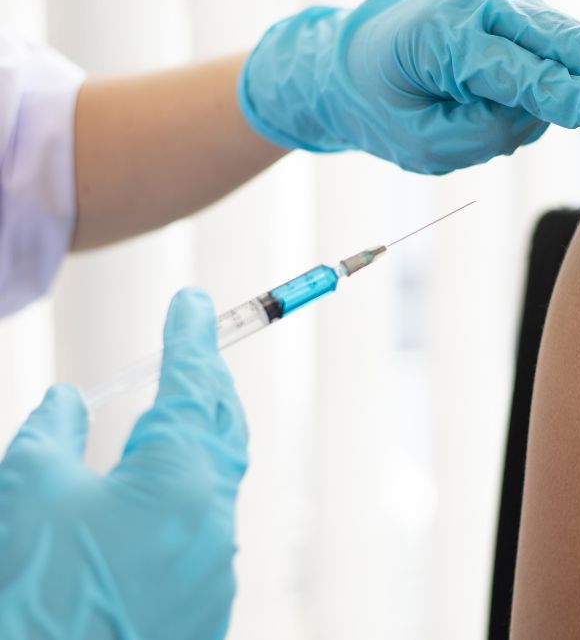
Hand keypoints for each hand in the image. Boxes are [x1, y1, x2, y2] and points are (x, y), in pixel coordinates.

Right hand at [0, 289, 247, 639]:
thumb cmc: (25, 597)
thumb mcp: (24, 494)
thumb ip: (53, 432)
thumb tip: (72, 399)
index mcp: (179, 480)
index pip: (193, 384)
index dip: (190, 336)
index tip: (192, 301)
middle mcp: (214, 520)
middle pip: (223, 426)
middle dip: (208, 381)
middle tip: (193, 345)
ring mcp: (215, 570)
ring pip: (219, 476)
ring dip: (201, 435)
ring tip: (179, 405)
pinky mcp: (203, 609)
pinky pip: (208, 527)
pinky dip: (189, 490)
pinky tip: (160, 489)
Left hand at [238, 0, 579, 173]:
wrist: (343, 59)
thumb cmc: (377, 108)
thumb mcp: (420, 144)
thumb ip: (486, 131)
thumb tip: (544, 112)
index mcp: (445, 34)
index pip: (525, 74)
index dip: (579, 99)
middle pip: (561, 38)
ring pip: (556, 39)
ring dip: (568, 77)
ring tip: (553, 105)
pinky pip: (541, 34)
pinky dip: (547, 63)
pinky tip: (528, 84)